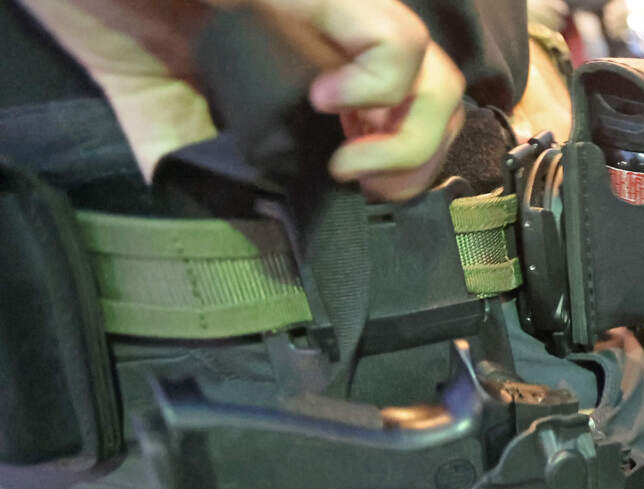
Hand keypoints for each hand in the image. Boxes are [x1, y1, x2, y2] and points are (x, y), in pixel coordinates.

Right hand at [18, 0, 466, 200]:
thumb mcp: (161, 105)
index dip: (407, 168)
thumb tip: (234, 229)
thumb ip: (200, 155)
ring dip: (405, 141)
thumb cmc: (118, 13)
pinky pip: (396, 43)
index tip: (360, 194)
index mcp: (320, 67)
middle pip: (442, 105)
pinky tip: (325, 100)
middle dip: (416, 164)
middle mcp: (344, 41)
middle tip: (359, 185)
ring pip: (437, 78)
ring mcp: (341, 13)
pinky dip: (377, 88)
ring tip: (346, 160)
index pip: (413, 118)